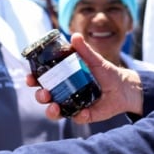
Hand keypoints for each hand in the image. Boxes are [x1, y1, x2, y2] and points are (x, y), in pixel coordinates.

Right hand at [28, 32, 143, 122]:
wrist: (124, 87)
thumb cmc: (105, 72)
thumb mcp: (94, 59)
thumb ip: (84, 50)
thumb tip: (75, 36)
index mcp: (61, 78)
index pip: (42, 79)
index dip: (33, 79)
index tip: (30, 78)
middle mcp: (63, 92)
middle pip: (44, 96)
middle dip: (40, 96)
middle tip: (44, 93)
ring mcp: (72, 105)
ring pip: (55, 111)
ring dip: (51, 111)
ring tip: (54, 107)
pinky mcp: (84, 115)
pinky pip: (77, 118)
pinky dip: (79, 116)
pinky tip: (83, 112)